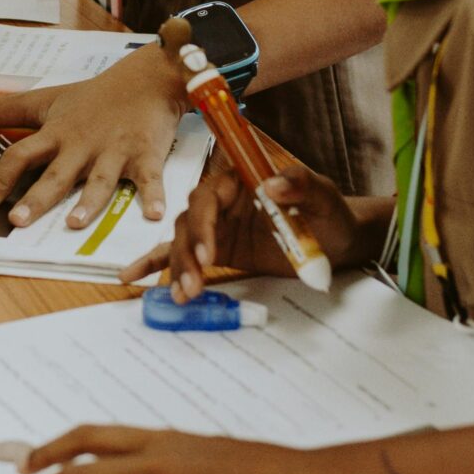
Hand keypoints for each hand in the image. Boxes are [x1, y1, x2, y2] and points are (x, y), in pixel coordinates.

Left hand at [0, 43, 186, 228]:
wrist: (146, 79)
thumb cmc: (92, 96)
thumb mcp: (44, 99)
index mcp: (56, 134)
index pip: (21, 155)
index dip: (1, 178)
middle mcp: (82, 145)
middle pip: (56, 175)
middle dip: (37, 198)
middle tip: (18, 221)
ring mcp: (114, 152)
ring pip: (99, 181)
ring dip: (89, 202)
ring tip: (74, 223)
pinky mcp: (145, 155)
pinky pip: (148, 179)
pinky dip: (153, 196)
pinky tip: (154, 215)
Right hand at [125, 150, 365, 293]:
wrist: (338, 242)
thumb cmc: (332, 214)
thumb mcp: (324, 197)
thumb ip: (303, 185)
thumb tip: (274, 183)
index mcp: (243, 179)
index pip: (210, 195)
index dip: (204, 223)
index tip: (210, 254)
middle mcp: (225, 200)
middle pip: (190, 220)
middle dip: (188, 252)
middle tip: (196, 282)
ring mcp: (219, 226)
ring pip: (185, 241)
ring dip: (180, 267)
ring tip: (185, 295)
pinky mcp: (219, 249)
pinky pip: (184, 253)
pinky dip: (158, 263)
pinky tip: (134, 277)